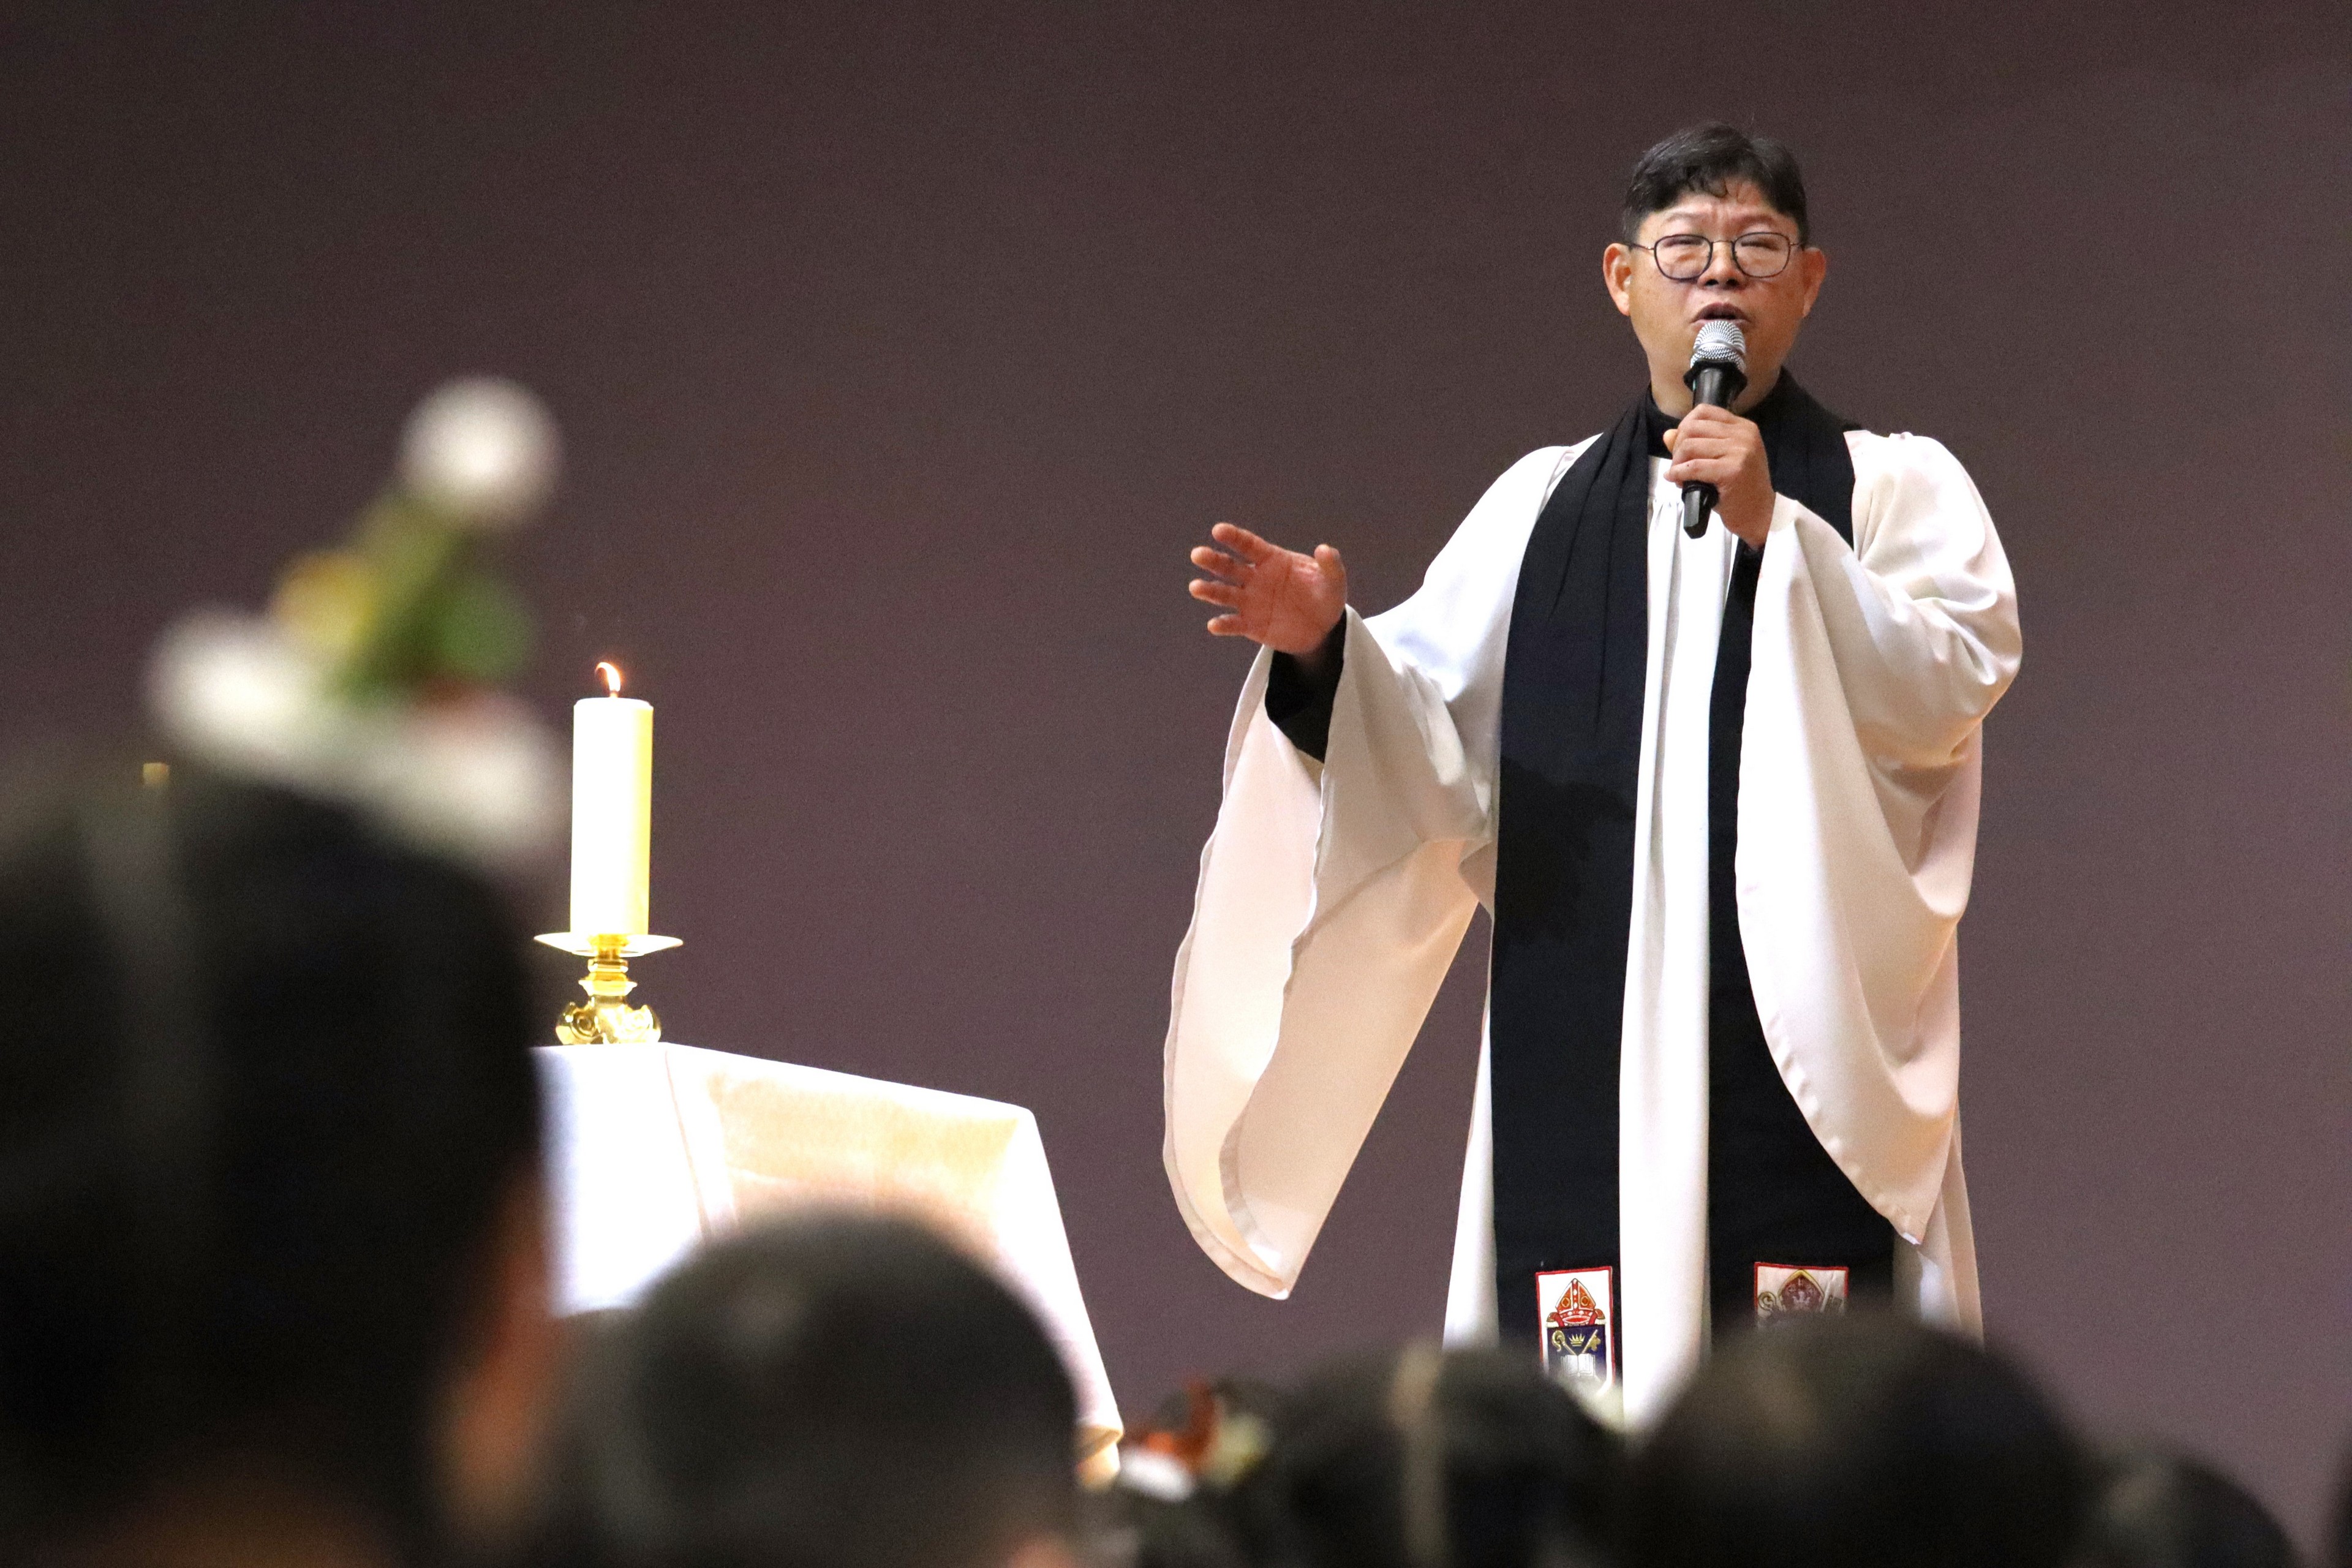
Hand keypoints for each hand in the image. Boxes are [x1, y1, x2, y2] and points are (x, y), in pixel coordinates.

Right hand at [1188, 523, 1347, 656]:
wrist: (1322, 628)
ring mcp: (1250, 601)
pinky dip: (1223, 624)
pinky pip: (1234, 623)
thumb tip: (1325, 549)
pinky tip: (1214, 625)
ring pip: (1224, 593)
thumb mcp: (1333, 581)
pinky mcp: (1250, 625)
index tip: (1218, 530)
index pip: (1249, 545)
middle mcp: (1255, 578)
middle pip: (1229, 566)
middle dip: (1213, 560)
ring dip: (1209, 590)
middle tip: (1197, 554)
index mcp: (1272, 559)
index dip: (1233, 537)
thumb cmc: (1325, 596)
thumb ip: (1330, 565)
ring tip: (1195, 587)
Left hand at [1663, 405, 1774, 547]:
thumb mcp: (1721, 459)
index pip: (1704, 411)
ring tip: (1680, 476)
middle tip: (1678, 464)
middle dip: (1678, 446)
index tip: (1681, 445)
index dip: (1684, 427)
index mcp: (1743, 427)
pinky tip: (1676, 480)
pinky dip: (1678, 474)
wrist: (1761, 514)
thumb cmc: (1741, 489)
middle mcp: (1743, 435)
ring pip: (1690, 445)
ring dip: (1677, 462)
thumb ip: (1696, 443)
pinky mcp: (1732, 470)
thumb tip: (1668, 435)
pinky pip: (1693, 467)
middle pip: (1693, 427)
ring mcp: (1740, 451)